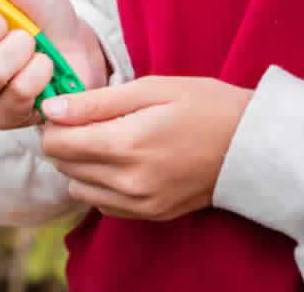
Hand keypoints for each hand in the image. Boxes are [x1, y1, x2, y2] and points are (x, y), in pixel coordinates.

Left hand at [40, 77, 252, 220]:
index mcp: (127, 144)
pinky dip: (100, 183)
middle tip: (88, 117)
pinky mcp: (149, 214)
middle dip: (65, 139)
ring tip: (107, 138)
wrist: (252, 145)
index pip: (57, 143)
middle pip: (63, 165)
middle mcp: (128, 182)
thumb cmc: (205, 105)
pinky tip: (122, 161)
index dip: (54, 121)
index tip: (68, 106)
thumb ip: (96, 102)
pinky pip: (101, 204)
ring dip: (80, 163)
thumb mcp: (151, 89)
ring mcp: (139, 204)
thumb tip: (50, 108)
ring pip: (77, 188)